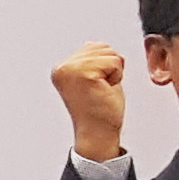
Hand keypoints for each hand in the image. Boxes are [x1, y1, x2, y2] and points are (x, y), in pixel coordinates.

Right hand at [55, 45, 127, 161]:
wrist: (98, 134)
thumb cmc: (98, 112)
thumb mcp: (91, 79)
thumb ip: (90, 60)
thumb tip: (95, 45)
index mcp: (61, 68)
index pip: (94, 46)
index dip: (104, 66)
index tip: (95, 86)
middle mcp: (63, 67)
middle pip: (102, 46)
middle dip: (109, 67)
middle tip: (100, 89)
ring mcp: (72, 69)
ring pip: (109, 53)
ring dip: (113, 72)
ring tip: (102, 89)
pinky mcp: (84, 73)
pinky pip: (115, 62)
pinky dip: (117, 77)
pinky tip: (105, 90)